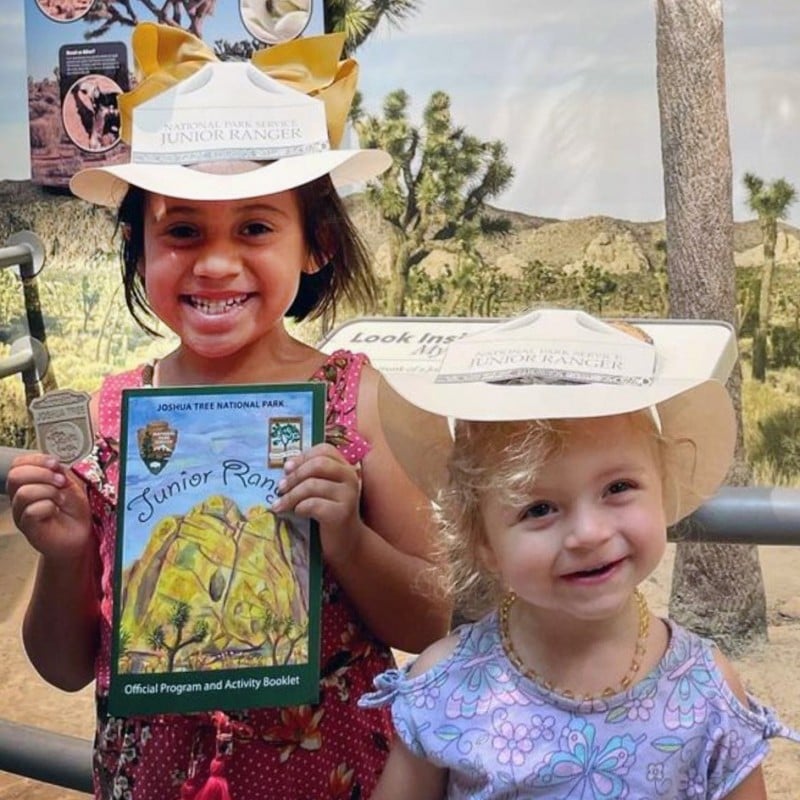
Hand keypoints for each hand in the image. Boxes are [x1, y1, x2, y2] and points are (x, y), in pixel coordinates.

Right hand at [6, 453, 91, 561]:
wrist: (80, 534)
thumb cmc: (74, 509)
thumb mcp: (70, 484)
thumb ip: (59, 471)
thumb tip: (51, 462)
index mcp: (28, 482)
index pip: (18, 463)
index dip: (37, 459)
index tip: (56, 464)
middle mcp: (19, 496)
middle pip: (15, 475)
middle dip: (43, 474)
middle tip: (61, 482)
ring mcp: (21, 513)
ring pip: (24, 493)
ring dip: (49, 491)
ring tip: (61, 499)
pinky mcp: (28, 527)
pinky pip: (31, 511)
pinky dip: (48, 507)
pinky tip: (56, 511)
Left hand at [271, 443, 362, 559]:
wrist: (347, 542)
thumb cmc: (329, 513)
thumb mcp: (322, 490)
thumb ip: (310, 476)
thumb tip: (286, 468)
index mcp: (344, 467)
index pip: (324, 450)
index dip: (303, 456)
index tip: (286, 468)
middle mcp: (350, 477)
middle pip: (318, 464)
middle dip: (294, 476)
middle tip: (280, 487)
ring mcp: (348, 495)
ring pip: (312, 485)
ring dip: (291, 496)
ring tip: (279, 505)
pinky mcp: (342, 513)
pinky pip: (314, 505)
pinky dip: (300, 508)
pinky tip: (298, 513)